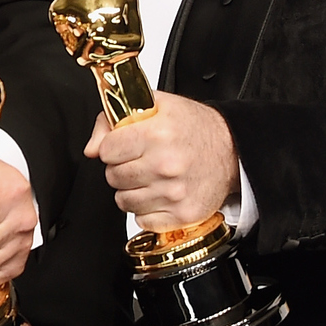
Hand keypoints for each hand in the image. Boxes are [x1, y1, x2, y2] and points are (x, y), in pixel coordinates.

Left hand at [85, 91, 237, 230]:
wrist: (233, 150)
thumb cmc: (194, 127)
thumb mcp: (155, 105)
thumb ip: (114, 119)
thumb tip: (92, 148)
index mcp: (157, 134)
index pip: (106, 150)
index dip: (112, 147)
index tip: (124, 145)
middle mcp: (166, 165)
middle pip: (113, 177)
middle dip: (121, 168)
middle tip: (140, 160)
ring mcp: (174, 193)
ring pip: (123, 201)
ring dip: (132, 190)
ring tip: (150, 176)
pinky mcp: (182, 215)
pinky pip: (142, 220)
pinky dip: (147, 210)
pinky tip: (160, 193)